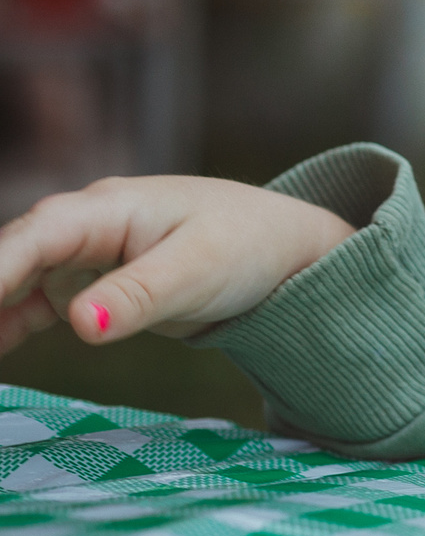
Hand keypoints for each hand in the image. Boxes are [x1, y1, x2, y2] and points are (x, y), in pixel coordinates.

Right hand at [0, 175, 354, 357]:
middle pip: (11, 257)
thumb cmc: (248, 246)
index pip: (35, 237)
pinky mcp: (89, 281)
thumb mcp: (200, 271)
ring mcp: (82, 252)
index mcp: (108, 209)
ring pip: (14, 281)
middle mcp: (83, 225)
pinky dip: (7, 326)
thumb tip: (82, 324)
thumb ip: (141, 296)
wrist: (285, 249)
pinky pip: (34, 303)